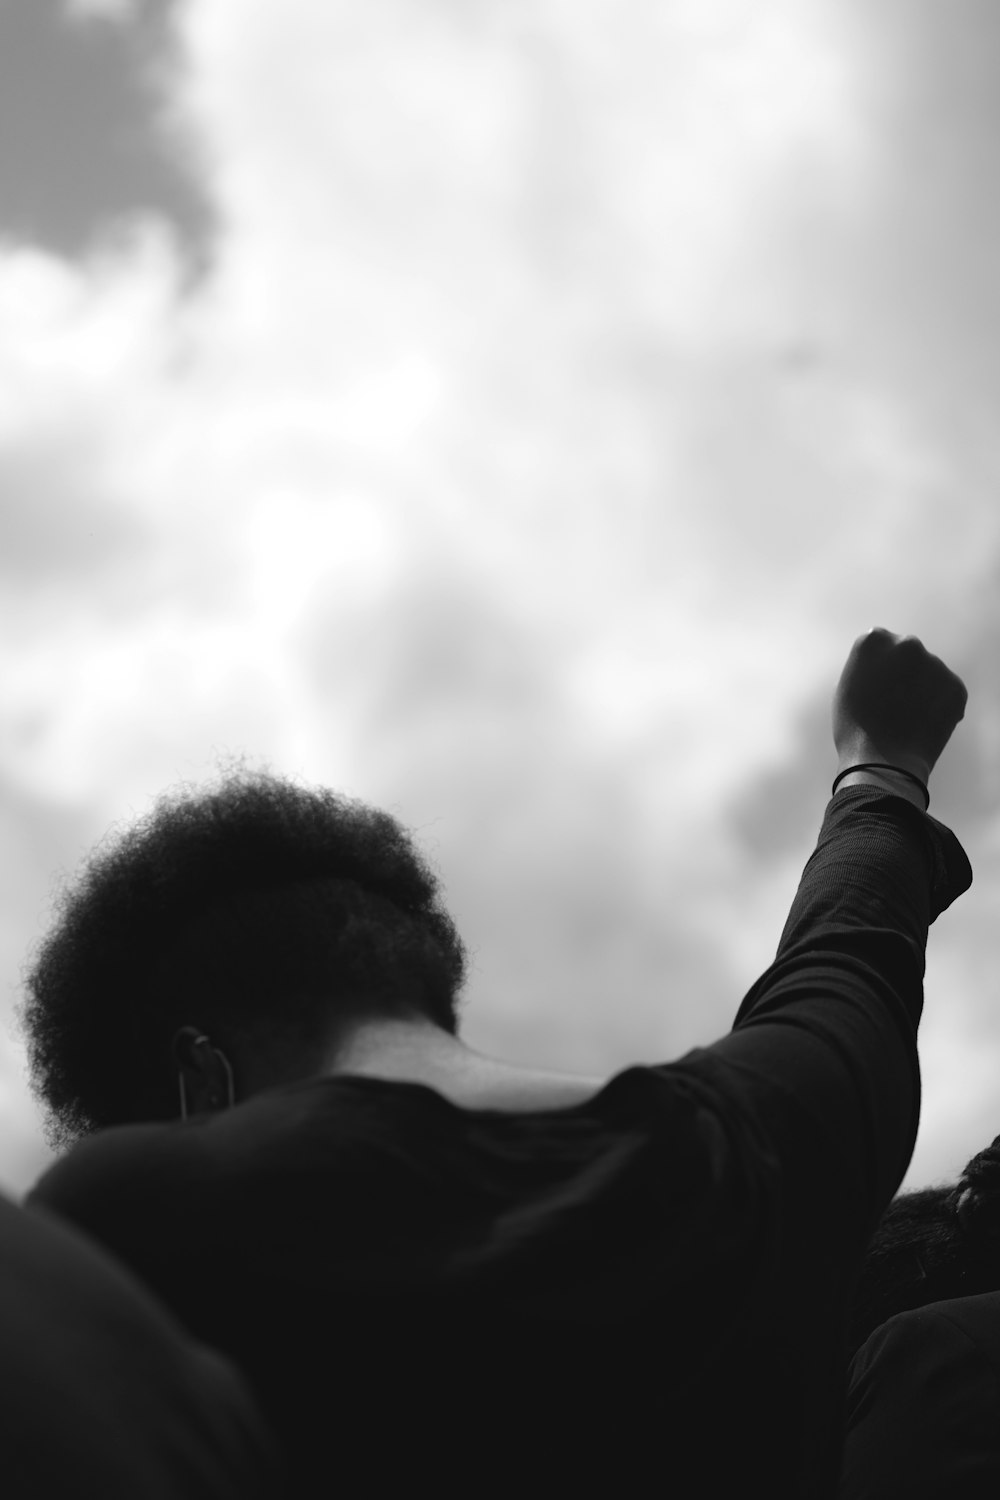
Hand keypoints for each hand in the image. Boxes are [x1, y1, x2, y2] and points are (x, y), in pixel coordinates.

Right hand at [832, 628, 967, 780]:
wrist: (883, 761)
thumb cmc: (855, 727)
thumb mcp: (847, 686)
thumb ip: (867, 667)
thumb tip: (883, 667)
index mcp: (874, 640)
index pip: (881, 642)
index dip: (880, 666)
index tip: (877, 685)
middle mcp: (907, 644)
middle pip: (908, 652)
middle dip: (905, 671)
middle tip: (895, 700)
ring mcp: (935, 664)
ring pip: (930, 672)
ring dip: (923, 687)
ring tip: (909, 717)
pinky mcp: (956, 685)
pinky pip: (947, 691)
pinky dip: (940, 704)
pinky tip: (924, 723)